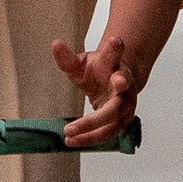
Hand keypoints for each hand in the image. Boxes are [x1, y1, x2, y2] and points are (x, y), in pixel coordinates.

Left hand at [51, 28, 142, 149]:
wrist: (117, 82)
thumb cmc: (99, 71)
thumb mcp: (81, 63)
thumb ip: (67, 58)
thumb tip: (55, 44)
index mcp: (115, 65)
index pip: (115, 55)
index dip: (116, 48)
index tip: (116, 40)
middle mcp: (125, 84)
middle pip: (121, 89)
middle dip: (111, 95)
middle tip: (93, 107)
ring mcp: (127, 104)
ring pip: (113, 118)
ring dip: (91, 128)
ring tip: (68, 132)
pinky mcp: (123, 120)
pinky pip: (107, 132)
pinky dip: (90, 138)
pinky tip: (73, 141)